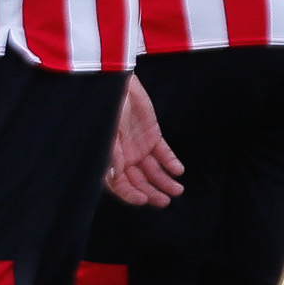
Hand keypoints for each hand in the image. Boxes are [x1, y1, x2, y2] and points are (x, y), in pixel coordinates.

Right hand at [103, 75, 185, 206]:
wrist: (117, 83)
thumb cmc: (105, 107)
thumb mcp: (106, 132)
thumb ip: (112, 154)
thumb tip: (115, 176)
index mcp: (109, 158)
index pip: (118, 184)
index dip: (130, 194)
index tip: (143, 200)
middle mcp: (124, 156)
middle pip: (138, 180)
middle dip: (151, 192)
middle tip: (165, 201)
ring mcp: (138, 146)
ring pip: (153, 170)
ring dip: (164, 181)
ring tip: (177, 190)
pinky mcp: (152, 135)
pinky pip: (163, 153)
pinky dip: (171, 163)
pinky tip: (178, 171)